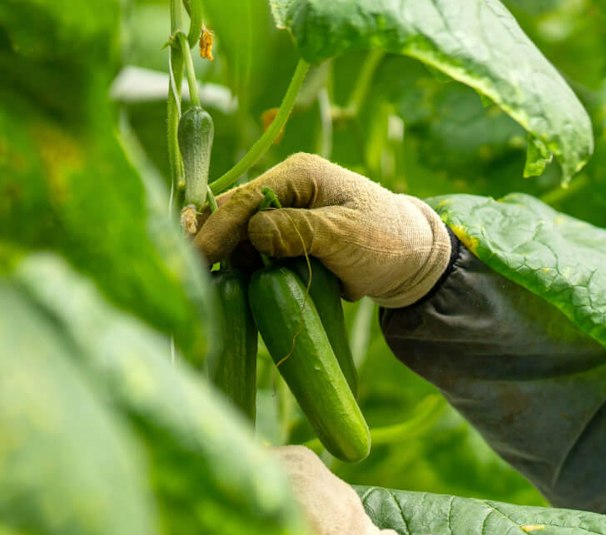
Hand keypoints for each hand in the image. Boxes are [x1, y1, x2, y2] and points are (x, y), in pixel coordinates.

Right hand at [189, 153, 453, 306]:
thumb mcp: (344, 235)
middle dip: (212, 243)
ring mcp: (288, 213)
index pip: (245, 199)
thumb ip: (298, 231)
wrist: (415, 262)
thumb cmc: (387, 242)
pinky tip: (233, 288)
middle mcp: (288, 188)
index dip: (216, 229)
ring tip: (209, 287)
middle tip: (189, 275)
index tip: (194, 258)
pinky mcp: (291, 238)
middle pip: (235, 214)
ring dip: (228, 260)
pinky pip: (257, 252)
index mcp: (299, 175)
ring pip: (242, 236)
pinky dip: (246, 269)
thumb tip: (253, 233)